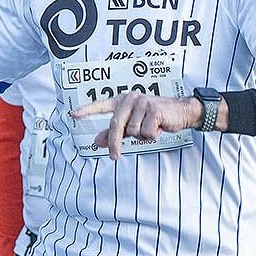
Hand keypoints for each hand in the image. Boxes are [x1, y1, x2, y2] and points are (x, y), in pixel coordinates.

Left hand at [71, 92, 200, 159]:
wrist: (182, 112)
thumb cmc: (157, 118)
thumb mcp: (134, 125)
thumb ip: (115, 132)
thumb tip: (97, 141)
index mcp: (123, 100)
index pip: (101, 105)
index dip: (87, 110)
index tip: (73, 115)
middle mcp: (131, 98)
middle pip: (116, 125)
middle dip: (115, 143)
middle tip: (114, 157)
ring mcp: (142, 102)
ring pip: (133, 131)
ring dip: (143, 136)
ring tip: (152, 128)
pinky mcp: (154, 110)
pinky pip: (147, 132)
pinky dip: (154, 135)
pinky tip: (160, 127)